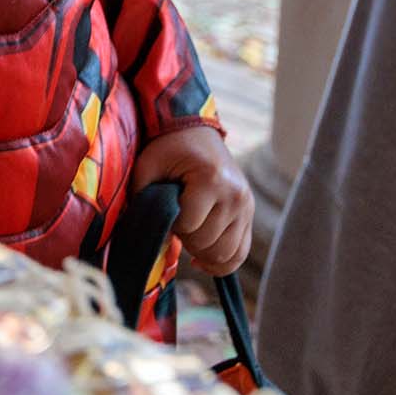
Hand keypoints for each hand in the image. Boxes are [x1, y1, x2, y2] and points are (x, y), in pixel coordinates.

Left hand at [131, 126, 253, 275]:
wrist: (194, 132)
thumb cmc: (166, 150)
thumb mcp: (147, 168)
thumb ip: (146, 203)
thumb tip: (155, 242)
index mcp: (212, 180)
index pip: (188, 226)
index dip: (170, 225)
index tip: (163, 209)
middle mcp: (236, 195)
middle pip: (208, 243)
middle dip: (184, 240)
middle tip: (173, 221)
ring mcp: (247, 207)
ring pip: (226, 254)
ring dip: (201, 253)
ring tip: (186, 235)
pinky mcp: (249, 215)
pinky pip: (240, 253)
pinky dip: (221, 263)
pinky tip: (199, 260)